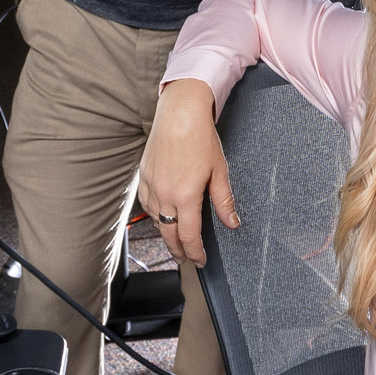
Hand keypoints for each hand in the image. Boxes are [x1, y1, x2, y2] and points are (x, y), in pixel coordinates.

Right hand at [136, 78, 235, 265]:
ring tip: (174, 242)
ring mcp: (151, 185)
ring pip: (156, 220)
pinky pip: (146, 204)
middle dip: (178, 250)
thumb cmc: (200, 138)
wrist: (179, 113)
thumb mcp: (219, 171)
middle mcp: (165, 194)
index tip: (200, 261)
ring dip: (165, 234)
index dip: (195, 252)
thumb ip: (224, 201)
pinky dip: (154, 216)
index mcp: (185, 196)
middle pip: (169, 233)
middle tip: (186, 260)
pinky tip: (160, 217)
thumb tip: (232, 223)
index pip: (189, 236)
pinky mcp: (143, 176)